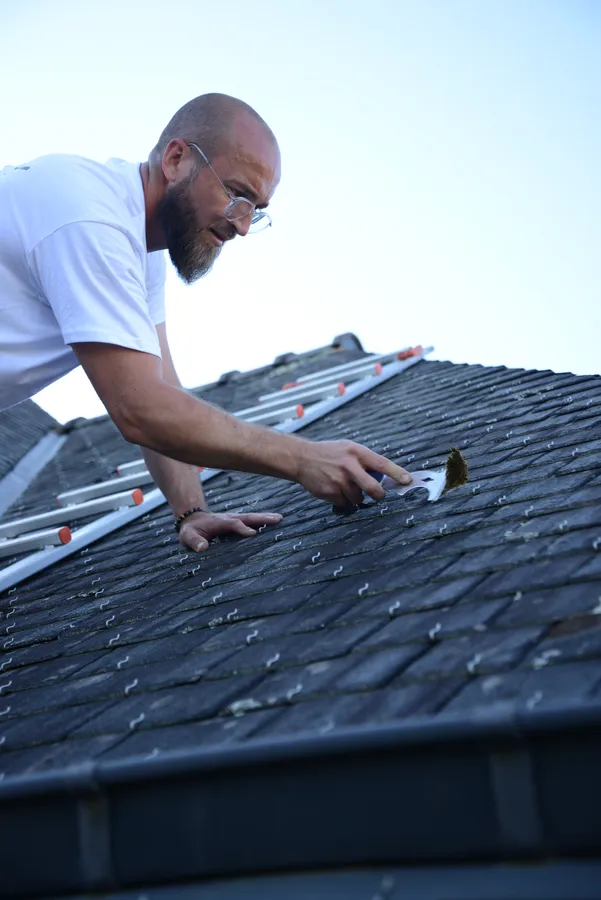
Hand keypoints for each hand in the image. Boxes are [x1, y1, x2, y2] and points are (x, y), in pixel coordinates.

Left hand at [178, 509, 283, 551]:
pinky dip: (263, 521)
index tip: (253, 534)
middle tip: (278, 519)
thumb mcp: (187, 537)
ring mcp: (235, 519)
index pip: (232, 524)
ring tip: (281, 518)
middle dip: (262, 518)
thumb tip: (203, 548)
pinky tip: (275, 523)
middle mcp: (229, 518)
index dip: (242, 528)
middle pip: (248, 517)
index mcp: (219, 522)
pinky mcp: (238, 522)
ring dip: (266, 518)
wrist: (192, 519)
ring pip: (252, 517)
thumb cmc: (190, 531)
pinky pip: (252, 521)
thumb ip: (194, 542)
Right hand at [295, 440, 411, 508]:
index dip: (397, 473)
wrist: (301, 458)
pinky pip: (345, 503)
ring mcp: (338, 480)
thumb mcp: (348, 448)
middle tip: (379, 495)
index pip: (382, 464)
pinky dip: (343, 500)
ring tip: (346, 485)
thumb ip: (365, 460)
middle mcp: (349, 466)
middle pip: (373, 488)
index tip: (407, 481)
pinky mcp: (329, 492)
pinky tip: (335, 489)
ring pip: (358, 498)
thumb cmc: (329, 453)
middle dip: (379, 495)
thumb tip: (385, 477)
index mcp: (356, 452)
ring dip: (356, 496)